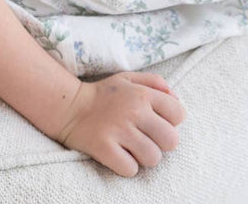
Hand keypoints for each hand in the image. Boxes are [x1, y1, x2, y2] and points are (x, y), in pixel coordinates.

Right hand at [54, 71, 185, 177]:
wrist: (70, 107)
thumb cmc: (104, 95)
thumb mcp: (129, 78)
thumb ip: (155, 83)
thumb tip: (176, 99)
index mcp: (142, 94)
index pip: (178, 114)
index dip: (171, 122)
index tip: (156, 123)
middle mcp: (134, 111)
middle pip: (171, 140)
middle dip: (161, 143)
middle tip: (146, 139)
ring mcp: (119, 130)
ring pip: (153, 158)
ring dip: (144, 157)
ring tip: (131, 147)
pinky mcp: (105, 148)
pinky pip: (131, 169)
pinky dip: (126, 166)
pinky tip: (119, 155)